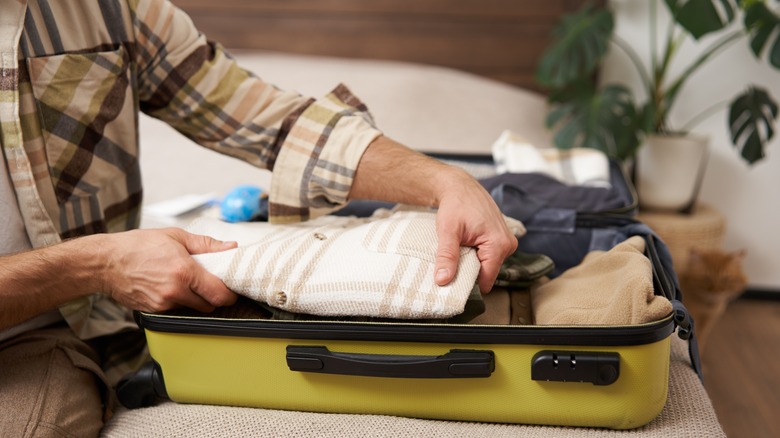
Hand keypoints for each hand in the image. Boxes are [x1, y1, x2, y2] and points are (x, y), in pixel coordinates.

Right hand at [100, 228, 237, 312]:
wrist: (104, 262)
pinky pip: (176, 310)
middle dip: (213, 296)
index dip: (230, 294)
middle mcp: (175, 291)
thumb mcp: (175, 236)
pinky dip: (179, 301)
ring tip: (185, 281)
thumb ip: (207, 244)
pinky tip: (170, 286)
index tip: (231, 289)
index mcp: (184, 271)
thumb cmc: (138, 246)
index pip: (219, 294)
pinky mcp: (153, 311)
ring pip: (192, 308)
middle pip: (209, 305)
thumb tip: (231, 247)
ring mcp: (163, 304)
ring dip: (195, 298)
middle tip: (210, 282)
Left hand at [433, 168, 517, 292]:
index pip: (486, 279)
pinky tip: (465, 244)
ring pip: (487, 264)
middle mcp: (508, 245)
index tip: (451, 281)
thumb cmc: (455, 204)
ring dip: (472, 261)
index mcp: (499, 244)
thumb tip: (443, 281)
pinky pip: (488, 255)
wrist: (460, 186)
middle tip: (452, 259)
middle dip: (469, 270)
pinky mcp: (502, 239)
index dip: (467, 282)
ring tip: (459, 248)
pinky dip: (475, 253)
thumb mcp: (447, 231)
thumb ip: (447, 257)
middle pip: (487, 272)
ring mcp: (507, 241)